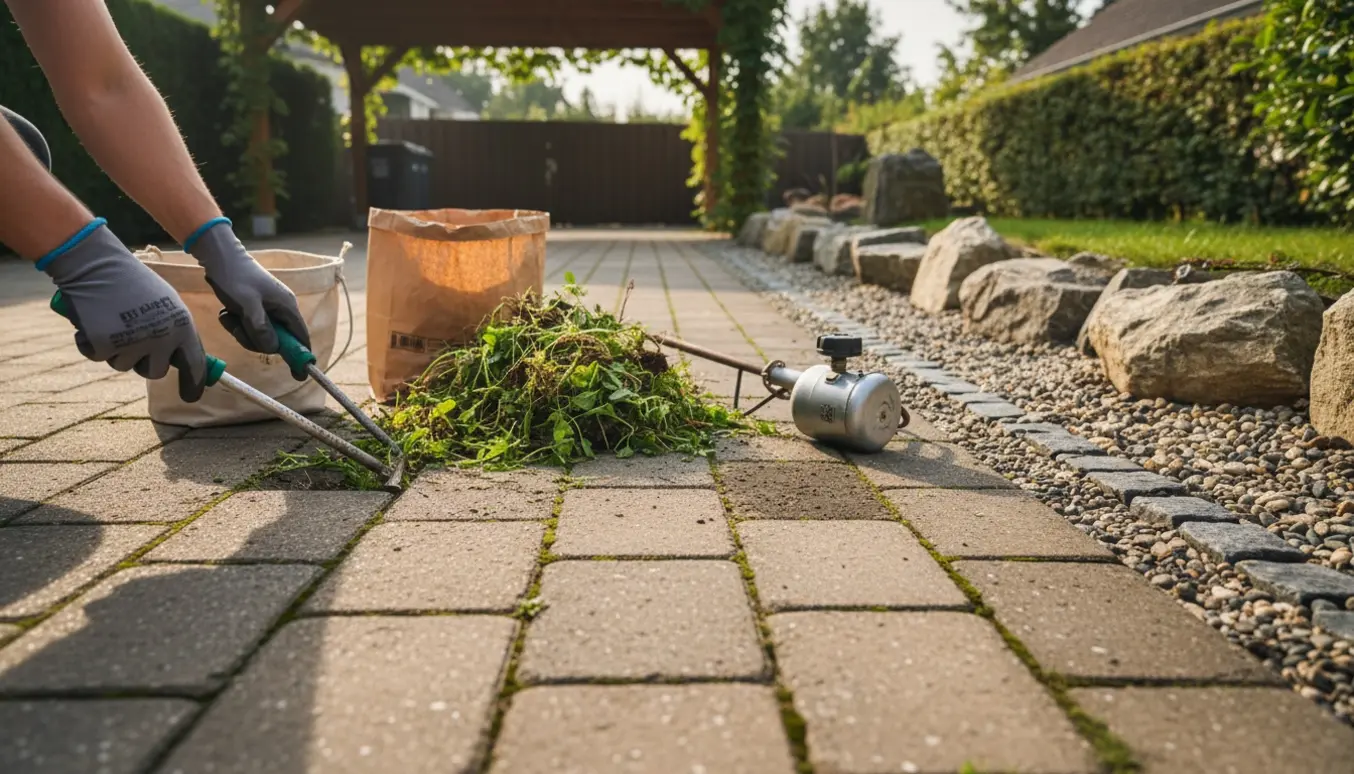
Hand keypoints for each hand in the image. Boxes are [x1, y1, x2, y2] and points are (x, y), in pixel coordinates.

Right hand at [43, 221, 206, 401]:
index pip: (194, 365)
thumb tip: (184, 363)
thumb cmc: (133, 282)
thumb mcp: (167, 305)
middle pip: (155, 371)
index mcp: (182, 326)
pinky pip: (98, 356)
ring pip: (124, 365)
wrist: (97, 265)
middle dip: (143, 361)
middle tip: (132, 338)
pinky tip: (94, 320)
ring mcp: (132, 343)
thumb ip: (176, 333)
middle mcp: (161, 338)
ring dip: (116, 350)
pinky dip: (92, 343)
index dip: (193, 384)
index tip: (190, 396)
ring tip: (113, 320)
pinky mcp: (103, 345)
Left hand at [187, 220, 310, 367]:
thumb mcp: (247, 305)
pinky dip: (237, 324)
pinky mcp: (255, 309)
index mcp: (287, 307)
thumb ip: (261, 328)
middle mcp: (281, 309)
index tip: (298, 375)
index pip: (301, 337)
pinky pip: (250, 327)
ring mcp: (268, 309)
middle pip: (277, 340)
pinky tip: (227, 313)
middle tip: (239, 330)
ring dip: (242, 332)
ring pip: (260, 335)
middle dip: (256, 340)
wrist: (219, 257)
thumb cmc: (235, 278)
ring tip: (229, 316)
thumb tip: (273, 348)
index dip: (300, 356)